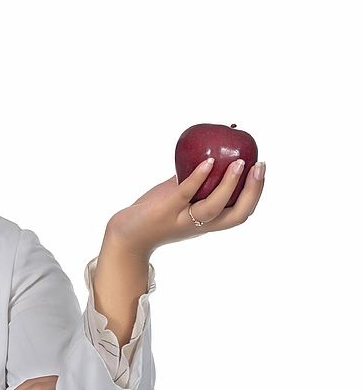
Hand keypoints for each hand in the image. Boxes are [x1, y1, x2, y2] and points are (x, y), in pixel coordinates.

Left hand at [105, 158, 266, 257]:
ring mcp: (183, 219)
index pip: (241, 212)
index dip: (256, 193)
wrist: (127, 235)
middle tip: (260, 166)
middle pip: (237, 214)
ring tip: (239, 163)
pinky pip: (185, 194)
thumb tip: (210, 153)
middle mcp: (200, 225)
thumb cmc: (155, 214)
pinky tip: (207, 162)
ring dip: (229, 185)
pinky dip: (198, 178)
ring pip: (213, 207)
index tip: (261, 170)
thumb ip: (196, 184)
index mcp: (209, 222)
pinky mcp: (165, 211)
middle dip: (253, 191)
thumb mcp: (182, 199)